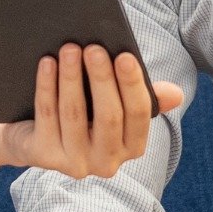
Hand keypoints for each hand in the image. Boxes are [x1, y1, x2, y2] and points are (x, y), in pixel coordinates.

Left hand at [2, 44, 182, 178]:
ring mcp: (75, 163)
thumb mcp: (116, 103)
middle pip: (108, 116)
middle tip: (94, 48)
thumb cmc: (87, 111)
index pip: (139, 115)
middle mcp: (107, 161)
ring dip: (71, 78)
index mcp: (132, 146)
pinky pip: (47, 116)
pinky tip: (47, 64)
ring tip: (69, 49)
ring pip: (75, 114)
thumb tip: (175, 94)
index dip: (132, 85)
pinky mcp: (45, 156)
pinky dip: (46, 86)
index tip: (125, 55)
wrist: (37, 135)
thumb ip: (145, 96)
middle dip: (101, 79)